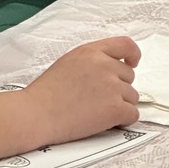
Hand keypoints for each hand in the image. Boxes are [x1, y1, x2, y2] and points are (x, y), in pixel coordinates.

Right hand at [24, 36, 140, 143]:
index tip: (132, 63)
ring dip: (120, 105)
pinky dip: (123, 121)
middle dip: (119, 88)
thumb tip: (113, 69)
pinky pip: (132, 115)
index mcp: (92, 51)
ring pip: (132, 97)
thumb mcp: (69, 62)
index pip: (126, 44)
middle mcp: (105, 65)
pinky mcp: (115, 108)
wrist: (35, 114)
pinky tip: (106, 122)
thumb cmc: (46, 93)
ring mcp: (111, 86)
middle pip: (129, 76)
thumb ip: (93, 61)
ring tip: (96, 112)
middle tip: (97, 99)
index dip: (133, 55)